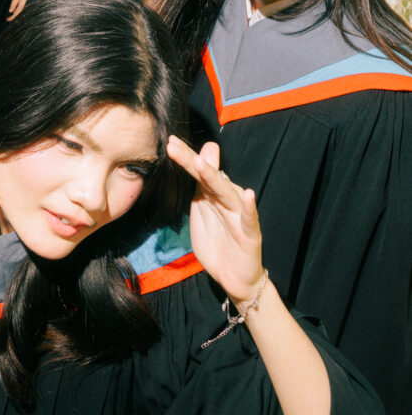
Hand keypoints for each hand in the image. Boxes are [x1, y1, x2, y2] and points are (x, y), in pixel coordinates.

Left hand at [7, 0, 34, 20]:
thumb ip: (14, 3)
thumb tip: (10, 11)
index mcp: (21, 4)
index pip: (16, 13)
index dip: (12, 17)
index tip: (7, 20)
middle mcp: (23, 5)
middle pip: (18, 13)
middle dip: (13, 17)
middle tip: (8, 19)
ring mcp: (24, 3)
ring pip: (19, 11)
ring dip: (15, 14)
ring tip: (10, 16)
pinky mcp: (24, 1)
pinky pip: (20, 8)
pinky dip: (16, 10)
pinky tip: (14, 10)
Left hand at [167, 136, 264, 308]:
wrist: (233, 278)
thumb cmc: (216, 243)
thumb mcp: (200, 212)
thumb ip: (198, 187)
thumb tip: (197, 158)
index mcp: (212, 194)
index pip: (197, 172)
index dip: (184, 157)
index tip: (170, 141)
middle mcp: (226, 200)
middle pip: (209, 177)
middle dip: (192, 160)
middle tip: (175, 145)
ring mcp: (239, 215)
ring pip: (227, 193)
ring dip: (214, 177)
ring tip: (202, 163)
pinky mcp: (250, 234)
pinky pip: (250, 220)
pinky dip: (250, 207)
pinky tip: (249, 195)